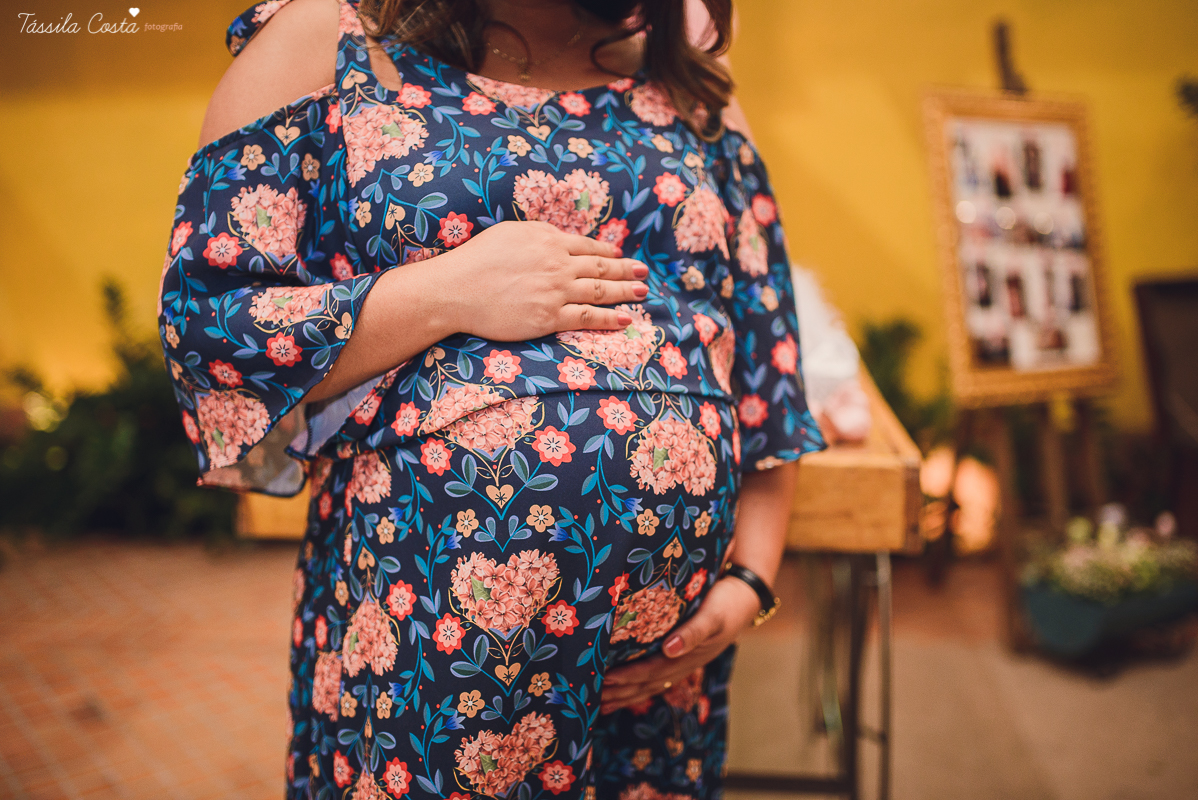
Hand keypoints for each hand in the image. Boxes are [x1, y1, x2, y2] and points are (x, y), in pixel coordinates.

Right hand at [442, 220, 648, 340]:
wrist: (456, 289)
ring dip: (624, 292)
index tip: (619, 256)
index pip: (586, 247)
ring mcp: (555, 291)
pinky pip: (587, 317)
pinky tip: (625, 318)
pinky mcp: (549, 317)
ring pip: (599, 291)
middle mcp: (557, 264)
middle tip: (643, 273)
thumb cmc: (476, 260)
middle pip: (600, 268)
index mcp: (548, 240)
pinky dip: (609, 318)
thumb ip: (539, 234)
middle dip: (625, 270)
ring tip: (642, 293)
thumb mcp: (510, 233)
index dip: (606, 253)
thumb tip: (558, 238)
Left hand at [599, 573, 760, 713]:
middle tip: (592, 698)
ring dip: (626, 693)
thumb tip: (670, 649)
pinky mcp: (681, 654)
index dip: (628, 677)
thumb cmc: (727, 603)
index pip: (652, 671)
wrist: (745, 597)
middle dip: (620, 692)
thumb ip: (693, 632)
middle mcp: (683, 662)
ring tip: (602, 702)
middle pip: (647, 683)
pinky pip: (656, 674)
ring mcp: (683, 661)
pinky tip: (623, 686)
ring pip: (650, 682)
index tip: (604, 680)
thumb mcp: (714, 615)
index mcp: (688, 655)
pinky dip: (638, 682)